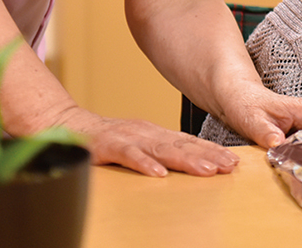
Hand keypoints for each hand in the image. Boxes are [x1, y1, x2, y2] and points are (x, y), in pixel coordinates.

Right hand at [55, 107, 239, 177]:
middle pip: (183, 145)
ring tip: (208, 170)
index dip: (212, 151)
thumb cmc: (107, 140)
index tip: (233, 161)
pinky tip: (159, 173)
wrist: (68, 126)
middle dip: (209, 156)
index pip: (190, 142)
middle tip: (230, 166)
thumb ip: (161, 152)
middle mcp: (147, 132)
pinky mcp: (108, 145)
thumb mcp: (140, 144)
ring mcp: (129, 137)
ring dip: (187, 160)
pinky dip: (144, 164)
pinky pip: (128, 155)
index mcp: (156, 133)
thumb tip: (189, 164)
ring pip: (163, 149)